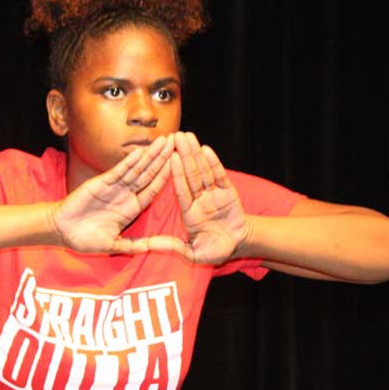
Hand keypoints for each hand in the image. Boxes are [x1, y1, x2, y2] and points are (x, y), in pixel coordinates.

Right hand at [51, 136, 173, 252]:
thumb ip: (137, 245)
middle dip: (163, 158)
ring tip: (165, 141)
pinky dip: (129, 162)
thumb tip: (160, 248)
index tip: (182, 165)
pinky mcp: (100, 183)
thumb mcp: (116, 245)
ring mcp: (114, 187)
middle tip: (178, 142)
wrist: (62, 232)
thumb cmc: (87, 240)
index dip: (167, 177)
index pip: (154, 189)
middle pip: (149, 174)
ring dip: (150, 155)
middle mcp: (126, 195)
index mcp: (132, 208)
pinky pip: (118, 171)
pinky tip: (141, 152)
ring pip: (137, 169)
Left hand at [167, 131, 250, 263]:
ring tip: (188, 136)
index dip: (175, 173)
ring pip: (203, 171)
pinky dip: (214, 163)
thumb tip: (148, 245)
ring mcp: (213, 194)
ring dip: (196, 154)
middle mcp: (199, 199)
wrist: (239, 246)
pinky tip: (206, 150)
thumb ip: (173, 247)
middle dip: (184, 155)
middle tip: (175, 135)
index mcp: (189, 212)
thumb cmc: (216, 251)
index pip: (181, 189)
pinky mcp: (227, 192)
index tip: (169, 157)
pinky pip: (219, 176)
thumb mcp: (193, 254)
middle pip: (190, 175)